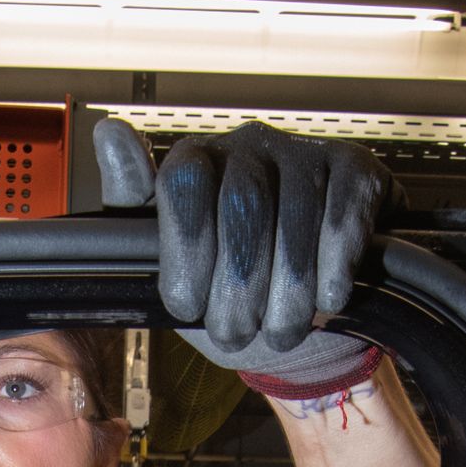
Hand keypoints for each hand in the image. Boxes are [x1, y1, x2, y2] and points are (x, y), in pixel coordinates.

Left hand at [93, 115, 392, 394]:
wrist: (305, 312)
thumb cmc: (226, 287)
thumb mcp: (168, 262)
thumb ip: (133, 206)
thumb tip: (109, 132)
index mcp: (196, 160)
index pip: (184, 183)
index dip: (187, 252)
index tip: (188, 308)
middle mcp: (249, 144)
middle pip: (242, 206)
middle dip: (238, 286)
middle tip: (235, 334)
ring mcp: (305, 152)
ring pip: (296, 218)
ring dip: (289, 291)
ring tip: (282, 333)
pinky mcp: (356, 170)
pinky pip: (344, 215)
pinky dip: (335, 266)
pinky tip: (328, 299)